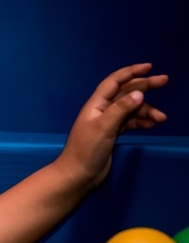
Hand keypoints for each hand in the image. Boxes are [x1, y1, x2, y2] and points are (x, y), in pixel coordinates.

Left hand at [57, 63, 167, 187]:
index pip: (114, 82)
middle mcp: (101, 110)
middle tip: (164, 81)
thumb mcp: (104, 127)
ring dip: (146, 111)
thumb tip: (139, 93)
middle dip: (144, 86)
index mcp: (96, 105)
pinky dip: (141, 121)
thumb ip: (121, 109)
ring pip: (131, 109)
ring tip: (161, 118)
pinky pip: (130, 122)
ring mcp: (107, 122)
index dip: (130, 72)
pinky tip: (151, 125)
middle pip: (125, 92)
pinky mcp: (112, 134)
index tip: (149, 67)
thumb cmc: (87, 150)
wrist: (78, 175)